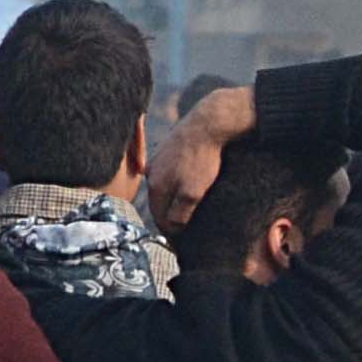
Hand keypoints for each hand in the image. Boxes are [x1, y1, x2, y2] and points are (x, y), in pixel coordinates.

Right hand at [153, 82, 255, 226]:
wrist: (209, 122)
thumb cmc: (202, 158)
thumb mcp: (193, 193)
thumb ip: (180, 213)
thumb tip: (172, 228)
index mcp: (155, 185)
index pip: (158, 217)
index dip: (170, 230)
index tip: (181, 239)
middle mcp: (152, 171)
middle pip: (160, 200)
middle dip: (171, 213)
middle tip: (187, 223)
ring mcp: (160, 157)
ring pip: (166, 184)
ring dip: (176, 195)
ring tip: (191, 202)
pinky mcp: (170, 146)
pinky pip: (172, 170)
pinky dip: (180, 179)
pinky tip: (192, 179)